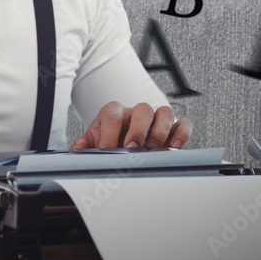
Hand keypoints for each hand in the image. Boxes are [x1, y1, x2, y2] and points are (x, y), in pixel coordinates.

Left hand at [72, 102, 191, 150]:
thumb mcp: (93, 142)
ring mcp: (156, 119)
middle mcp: (136, 113)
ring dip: (160, 130)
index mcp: (115, 113)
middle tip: (132, 149)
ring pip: (165, 112)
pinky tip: (175, 147)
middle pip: (142, 109)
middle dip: (138, 130)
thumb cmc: (108, 141)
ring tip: (154, 149)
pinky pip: (182, 124)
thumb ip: (84, 145)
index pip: (113, 114)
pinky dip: (182, 133)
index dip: (109, 132)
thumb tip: (77, 149)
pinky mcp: (172, 129)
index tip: (107, 150)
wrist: (122, 145)